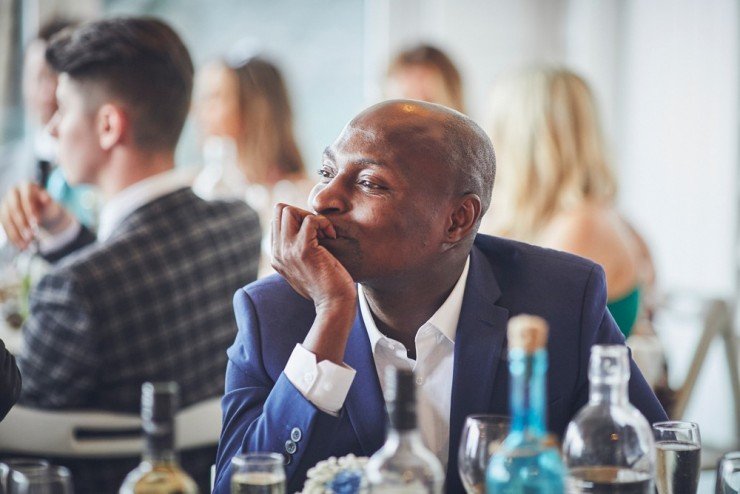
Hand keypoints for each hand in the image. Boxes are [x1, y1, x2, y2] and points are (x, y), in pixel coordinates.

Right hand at [0, 182, 72, 249]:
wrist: (41, 211)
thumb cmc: (47, 206)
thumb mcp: (51, 204)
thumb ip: (48, 202)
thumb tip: (46, 198)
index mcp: (26, 185)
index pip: (26, 196)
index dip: (30, 209)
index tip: (37, 222)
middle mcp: (13, 193)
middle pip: (14, 208)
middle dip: (22, 223)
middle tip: (31, 236)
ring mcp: (5, 203)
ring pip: (7, 219)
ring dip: (16, 233)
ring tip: (27, 245)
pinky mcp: (2, 215)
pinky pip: (4, 227)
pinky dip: (12, 237)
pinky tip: (20, 246)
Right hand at [272, 204, 356, 364]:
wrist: (334, 306)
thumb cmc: (327, 288)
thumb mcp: (306, 269)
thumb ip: (298, 253)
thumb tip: (304, 234)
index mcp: (277, 256)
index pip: (278, 221)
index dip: (299, 220)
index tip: (316, 235)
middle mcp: (277, 252)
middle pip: (280, 210)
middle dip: (303, 213)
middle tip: (320, 230)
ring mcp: (287, 250)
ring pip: (288, 210)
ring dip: (311, 216)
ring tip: (325, 234)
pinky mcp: (303, 250)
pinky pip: (310, 219)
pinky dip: (324, 223)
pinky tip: (332, 237)